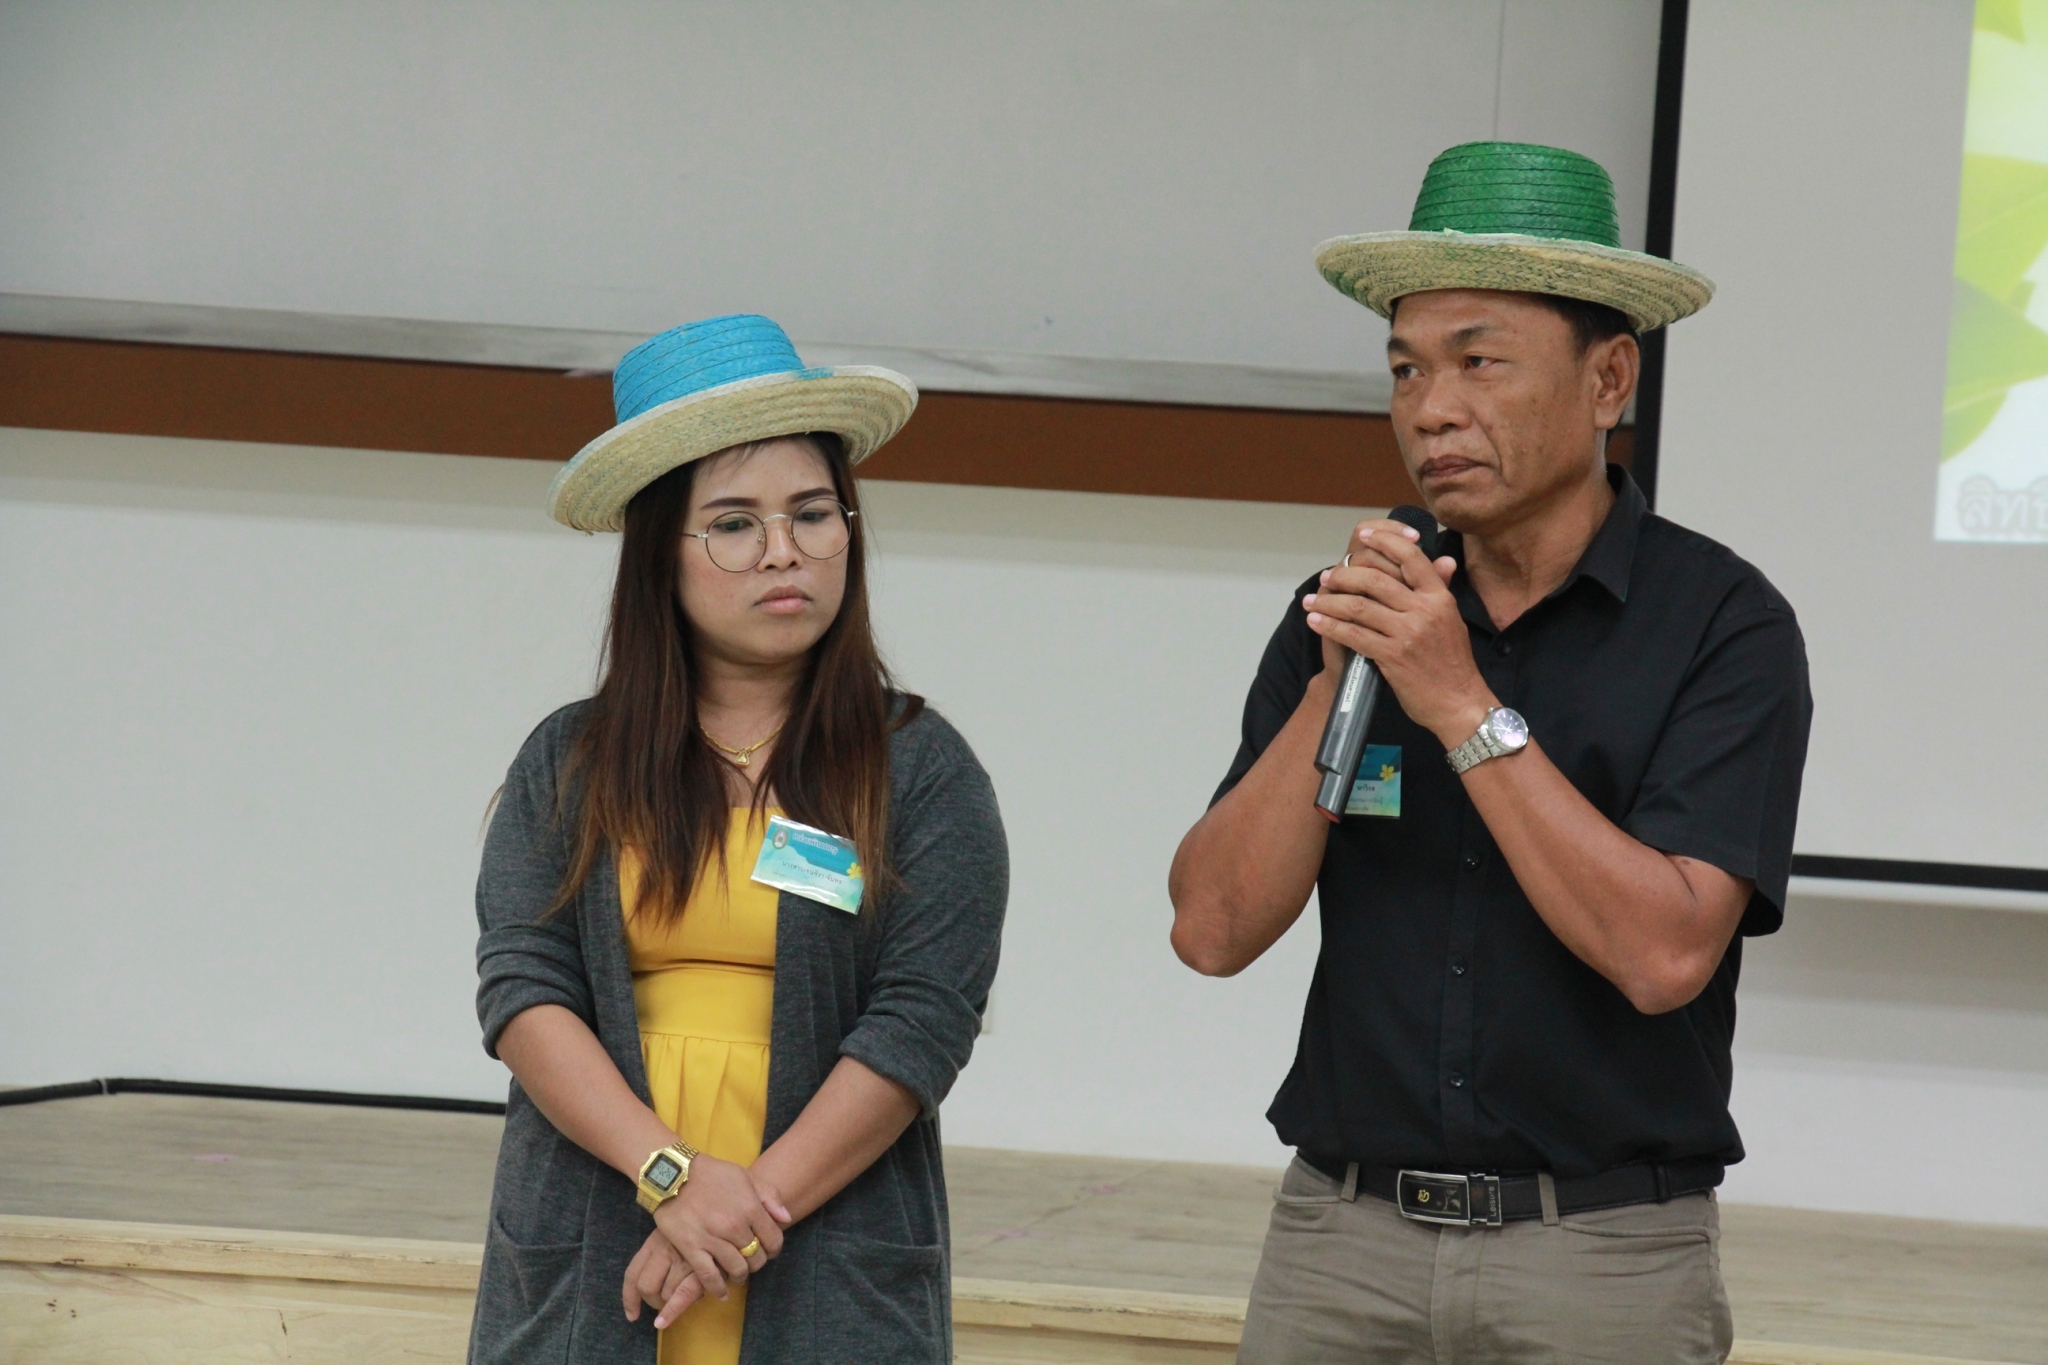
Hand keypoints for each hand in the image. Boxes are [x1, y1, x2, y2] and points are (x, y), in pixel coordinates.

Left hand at [622, 1228, 702, 1328]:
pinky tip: (665, 1321)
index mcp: (655, 1240)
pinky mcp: (700, 1267)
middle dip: (654, 1302)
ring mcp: (682, 1258)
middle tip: (667, 1303)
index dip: (629, 1298)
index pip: (633, 1272)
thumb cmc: (704, 1222)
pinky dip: (672, 1311)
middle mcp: (665, 1248)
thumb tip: (649, 1285)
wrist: (730, 1209)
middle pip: (645, 1286)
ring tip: (692, 1293)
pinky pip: (681, 1296)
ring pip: (665, 1294)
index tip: (632, 1315)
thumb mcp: (678, 1231)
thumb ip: (663, 1252)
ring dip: (673, 1302)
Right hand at [649, 1155, 790, 1300]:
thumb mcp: (746, 1176)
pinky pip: (709, 1276)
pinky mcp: (691, 1247)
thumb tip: (786, 1219)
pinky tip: (722, 1292)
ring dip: (740, 1275)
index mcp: (751, 1207)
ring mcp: (712, 1238)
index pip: (774, 1240)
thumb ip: (770, 1196)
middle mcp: (734, 1226)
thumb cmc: (712, 1174)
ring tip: (737, 1274)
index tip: (768, 1250)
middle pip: (757, 1258)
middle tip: (750, 1260)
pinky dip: (718, 1288)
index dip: (774, 1249)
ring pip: (737, 1269)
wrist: (673, 1174)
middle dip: (757, 1262)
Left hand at [1305, 519, 1490, 745]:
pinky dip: (1330, 627)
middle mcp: (1424, 610)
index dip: (1385, 542)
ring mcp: (1408, 633)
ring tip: (1312, 601)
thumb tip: (1445, 559)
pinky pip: (1354, 635)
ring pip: (1358, 607)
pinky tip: (1316, 622)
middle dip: (1344, 575)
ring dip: (1329, 602)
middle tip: (1328, 577)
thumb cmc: (1453, 662)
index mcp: (1440, 597)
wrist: (1459, 703)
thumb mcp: (1452, 620)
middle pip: (1375, 580)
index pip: (1411, 558)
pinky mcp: (1392, 657)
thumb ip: (1441, 589)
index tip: (1363, 536)